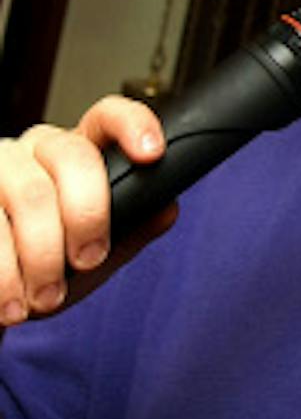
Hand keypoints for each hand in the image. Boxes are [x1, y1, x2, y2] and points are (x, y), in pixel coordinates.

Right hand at [0, 97, 175, 325]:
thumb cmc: (44, 266)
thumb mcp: (94, 252)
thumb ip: (131, 229)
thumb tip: (167, 209)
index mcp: (75, 154)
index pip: (107, 117)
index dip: (134, 125)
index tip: (152, 154)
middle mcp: (34, 151)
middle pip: (72, 157)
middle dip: (88, 215)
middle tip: (88, 260)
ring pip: (29, 194)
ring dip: (42, 255)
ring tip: (45, 298)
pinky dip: (4, 272)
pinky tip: (10, 300)